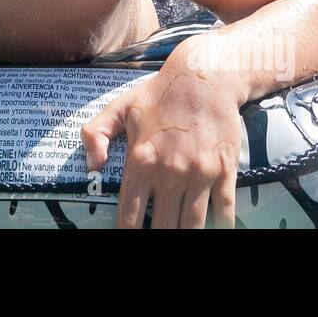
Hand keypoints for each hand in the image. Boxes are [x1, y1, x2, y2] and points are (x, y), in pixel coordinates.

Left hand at [82, 45, 242, 228]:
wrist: (205, 77)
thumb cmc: (160, 95)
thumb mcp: (120, 107)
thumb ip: (96, 134)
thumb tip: (92, 166)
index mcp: (142, 159)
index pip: (130, 214)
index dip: (127, 234)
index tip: (127, 239)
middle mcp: (170, 171)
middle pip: (163, 227)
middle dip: (157, 239)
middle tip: (153, 240)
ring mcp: (200, 173)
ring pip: (193, 225)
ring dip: (186, 237)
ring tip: (179, 239)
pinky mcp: (225, 171)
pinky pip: (224, 211)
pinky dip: (221, 227)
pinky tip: (215, 231)